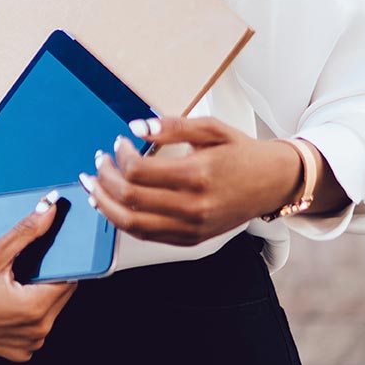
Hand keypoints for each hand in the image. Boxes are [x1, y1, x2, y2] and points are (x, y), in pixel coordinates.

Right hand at [0, 195, 78, 362]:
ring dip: (41, 292)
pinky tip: (11, 297)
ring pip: (50, 309)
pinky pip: (36, 325)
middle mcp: (35, 332)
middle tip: (30, 260)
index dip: (66, 260)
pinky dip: (30, 310)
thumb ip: (26, 231)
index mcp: (33, 309)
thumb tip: (49, 210)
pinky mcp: (18, 351)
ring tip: (16, 279)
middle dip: (51, 274)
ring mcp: (27, 345)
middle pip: (61, 293)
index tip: (60, 248)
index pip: (70, 278)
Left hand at [80, 115, 304, 245]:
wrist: (273, 183)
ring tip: (92, 186)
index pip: (139, 171)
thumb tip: (137, 127)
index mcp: (197, 175)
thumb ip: (173, 126)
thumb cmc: (241, 152)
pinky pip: (146, 235)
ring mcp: (191, 227)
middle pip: (130, 198)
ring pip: (132, 223)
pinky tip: (111, 204)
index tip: (119, 142)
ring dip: (104, 204)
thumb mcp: (211, 128)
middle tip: (98, 161)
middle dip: (104, 178)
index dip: (120, 155)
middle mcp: (193, 207)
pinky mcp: (190, 239)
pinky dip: (122, 220)